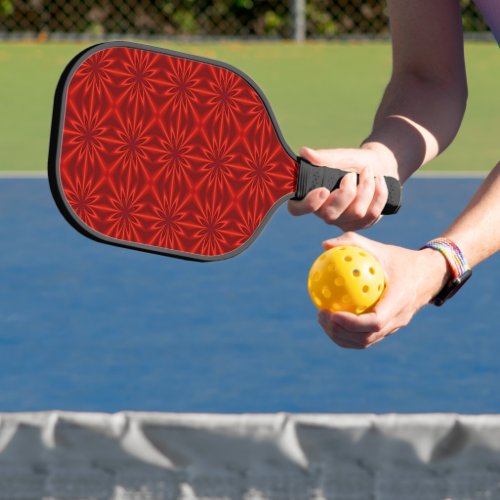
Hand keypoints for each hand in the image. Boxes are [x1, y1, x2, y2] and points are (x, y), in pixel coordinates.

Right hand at [288, 145, 397, 230]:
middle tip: (351, 174)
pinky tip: (379, 181)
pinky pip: (372, 214)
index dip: (308, 204)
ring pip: (356, 213)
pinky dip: (379, 193)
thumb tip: (304, 152)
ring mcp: (343, 221)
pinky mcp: (361, 224)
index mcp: (311, 196)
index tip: (323, 190)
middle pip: (330, 215)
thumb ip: (324, 157)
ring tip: (368, 172)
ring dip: (366, 187)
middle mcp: (324, 212)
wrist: (379, 167)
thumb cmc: (354, 162)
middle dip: (346, 193)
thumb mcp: (341, 156)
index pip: (297, 209)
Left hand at [316, 232, 450, 348]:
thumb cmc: (401, 259)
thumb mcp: (380, 248)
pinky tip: (331, 318)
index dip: (352, 323)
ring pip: (365, 342)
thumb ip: (353, 243)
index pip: (375, 322)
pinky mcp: (389, 329)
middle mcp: (398, 319)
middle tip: (321, 315)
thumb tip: (324, 245)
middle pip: (366, 338)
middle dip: (340, 332)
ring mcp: (394, 327)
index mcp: (399, 301)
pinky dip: (347, 334)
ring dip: (341, 336)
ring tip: (323, 319)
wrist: (429, 275)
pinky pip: (366, 337)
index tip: (332, 313)